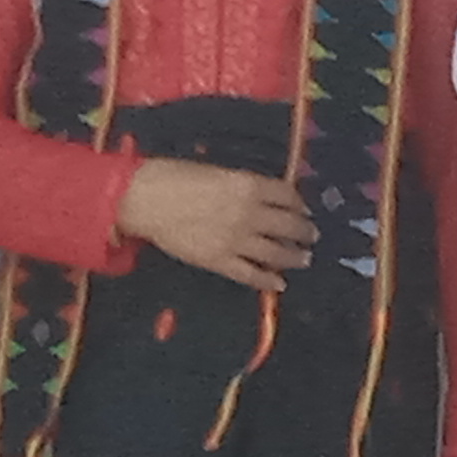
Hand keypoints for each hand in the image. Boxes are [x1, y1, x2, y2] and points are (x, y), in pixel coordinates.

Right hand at [118, 158, 316, 289]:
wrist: (144, 199)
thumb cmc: (175, 177)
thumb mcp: (218, 172)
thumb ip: (243, 186)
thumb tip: (263, 197)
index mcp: (249, 186)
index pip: (287, 195)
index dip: (299, 204)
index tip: (304, 210)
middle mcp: (250, 214)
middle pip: (289, 225)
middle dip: (304, 232)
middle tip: (312, 236)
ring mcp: (236, 240)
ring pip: (276, 253)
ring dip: (294, 256)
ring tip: (304, 259)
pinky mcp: (220, 261)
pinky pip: (251, 274)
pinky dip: (268, 281)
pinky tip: (280, 284)